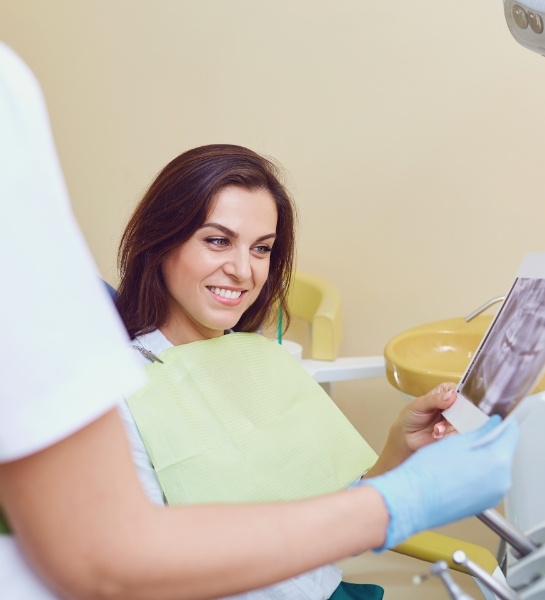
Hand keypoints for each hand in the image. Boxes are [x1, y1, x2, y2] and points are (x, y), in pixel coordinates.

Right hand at [360, 415, 518, 548]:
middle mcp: (500, 482)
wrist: (412, 499)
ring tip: (460, 450)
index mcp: (497, 462)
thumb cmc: (428, 471)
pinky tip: (458, 468)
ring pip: (494, 466)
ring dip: (482, 455)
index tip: (493, 416)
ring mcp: (492, 495)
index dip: (500, 421)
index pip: (510, 433)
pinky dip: (477, 471)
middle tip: (471, 431)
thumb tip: (494, 424)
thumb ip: (481, 430)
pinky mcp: (483, 504)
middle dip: (489, 439)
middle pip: (502, 451)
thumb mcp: (456, 440)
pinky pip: (486, 481)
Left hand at [367, 383, 457, 476]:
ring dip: (449, 427)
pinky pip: (459, 434)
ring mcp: (455, 420)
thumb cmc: (410, 416)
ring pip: (464, 422)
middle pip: (466, 407)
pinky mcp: (454, 433)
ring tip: (436, 429)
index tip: (454, 404)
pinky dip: (448, 435)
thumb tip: (452, 395)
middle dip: (456, 416)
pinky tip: (436, 435)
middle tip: (445, 420)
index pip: (460, 390)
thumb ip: (434, 400)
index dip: (461, 397)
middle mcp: (453, 405)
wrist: (406, 437)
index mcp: (445, 392)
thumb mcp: (419, 405)